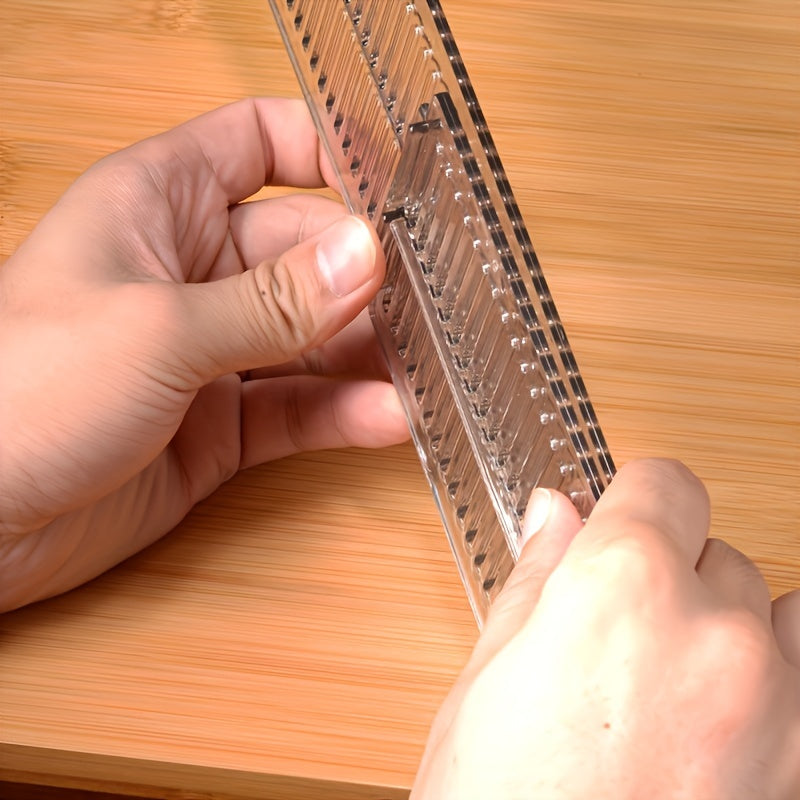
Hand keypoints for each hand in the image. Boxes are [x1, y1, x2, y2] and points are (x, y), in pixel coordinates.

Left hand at [0, 98, 408, 611]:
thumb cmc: (18, 394)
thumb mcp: (158, 329)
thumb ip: (272, 301)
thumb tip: (364, 259)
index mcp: (157, 207)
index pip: (259, 143)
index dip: (327, 151)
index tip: (394, 184)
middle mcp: (189, 274)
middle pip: (304, 250)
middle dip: (365, 272)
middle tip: (429, 297)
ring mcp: (209, 353)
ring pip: (310, 338)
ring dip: (366, 351)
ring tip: (425, 363)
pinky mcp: (219, 426)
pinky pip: (297, 409)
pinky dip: (342, 413)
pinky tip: (389, 416)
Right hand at [412, 459, 799, 798]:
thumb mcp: (488, 680)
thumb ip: (538, 578)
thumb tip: (556, 513)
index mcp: (622, 591)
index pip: (665, 483)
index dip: (635, 495)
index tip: (621, 516)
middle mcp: (717, 637)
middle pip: (717, 551)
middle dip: (669, 572)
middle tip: (617, 628)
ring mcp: (779, 712)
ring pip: (776, 610)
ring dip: (728, 623)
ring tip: (671, 678)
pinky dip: (773, 681)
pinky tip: (719, 716)